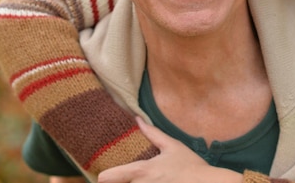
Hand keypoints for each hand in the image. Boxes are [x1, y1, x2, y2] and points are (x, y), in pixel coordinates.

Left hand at [97, 117, 242, 182]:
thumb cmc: (190, 165)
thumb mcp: (172, 146)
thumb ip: (152, 133)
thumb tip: (137, 119)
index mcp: (142, 171)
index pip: (108, 178)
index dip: (103, 176)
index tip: (104, 174)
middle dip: (118, 182)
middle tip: (120, 177)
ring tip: (141, 180)